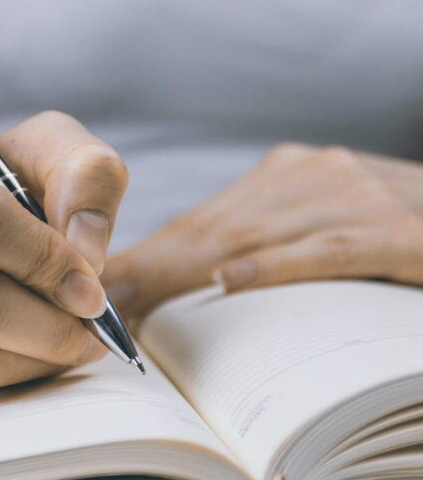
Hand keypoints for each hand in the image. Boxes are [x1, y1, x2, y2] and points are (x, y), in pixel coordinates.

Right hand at [0, 111, 128, 392]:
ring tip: (63, 342)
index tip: (87, 283)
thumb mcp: (36, 152)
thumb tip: (86, 250)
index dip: (43, 259)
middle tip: (86, 326)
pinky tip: (18, 352)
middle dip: (47, 324)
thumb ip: (84, 174)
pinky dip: (1, 379)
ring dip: (32, 360)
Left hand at [103, 143, 422, 324]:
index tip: (92, 289)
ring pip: (255, 236)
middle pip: (212, 229)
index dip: (143, 257)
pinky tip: (233, 280)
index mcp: (289, 177)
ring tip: (129, 303)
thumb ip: (270, 243)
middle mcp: (313, 176)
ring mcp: (357, 196)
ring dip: (185, 273)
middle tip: (88, 303)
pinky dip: (279, 264)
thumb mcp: (328, 223)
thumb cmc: (401, 233)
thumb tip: (197, 290)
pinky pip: (331, 248)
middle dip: (145, 269)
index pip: (201, 222)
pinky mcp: (403, 229)